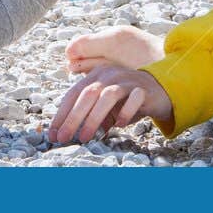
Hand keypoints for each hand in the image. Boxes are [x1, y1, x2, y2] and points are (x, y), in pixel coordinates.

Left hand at [48, 64, 171, 144]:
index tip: (53, 134)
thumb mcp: (104, 104)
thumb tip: (65, 132)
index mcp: (96, 75)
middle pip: (87, 94)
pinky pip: (133, 99)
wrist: (159, 89)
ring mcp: (127, 80)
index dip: (61, 114)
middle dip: (72, 118)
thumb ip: (88, 112)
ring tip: (85, 137)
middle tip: (64, 138)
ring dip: (93, 118)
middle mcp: (109, 74)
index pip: (73, 93)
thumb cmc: (126, 99)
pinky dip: (125, 112)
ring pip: (107, 96)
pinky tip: (119, 126)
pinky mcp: (144, 89)